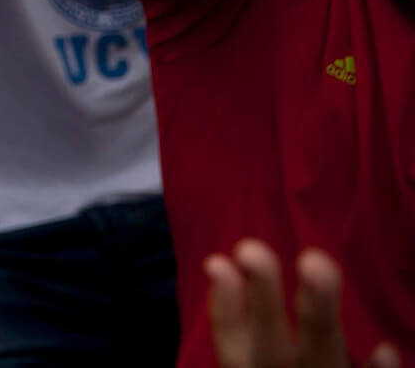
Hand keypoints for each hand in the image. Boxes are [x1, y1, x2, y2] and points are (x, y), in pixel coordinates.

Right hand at [207, 241, 402, 367]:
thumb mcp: (255, 362)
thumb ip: (241, 332)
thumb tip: (219, 265)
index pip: (233, 342)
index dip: (224, 305)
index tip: (218, 261)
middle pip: (271, 346)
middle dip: (263, 298)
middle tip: (251, 248)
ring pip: (321, 355)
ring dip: (319, 311)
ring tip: (315, 261)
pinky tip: (386, 347)